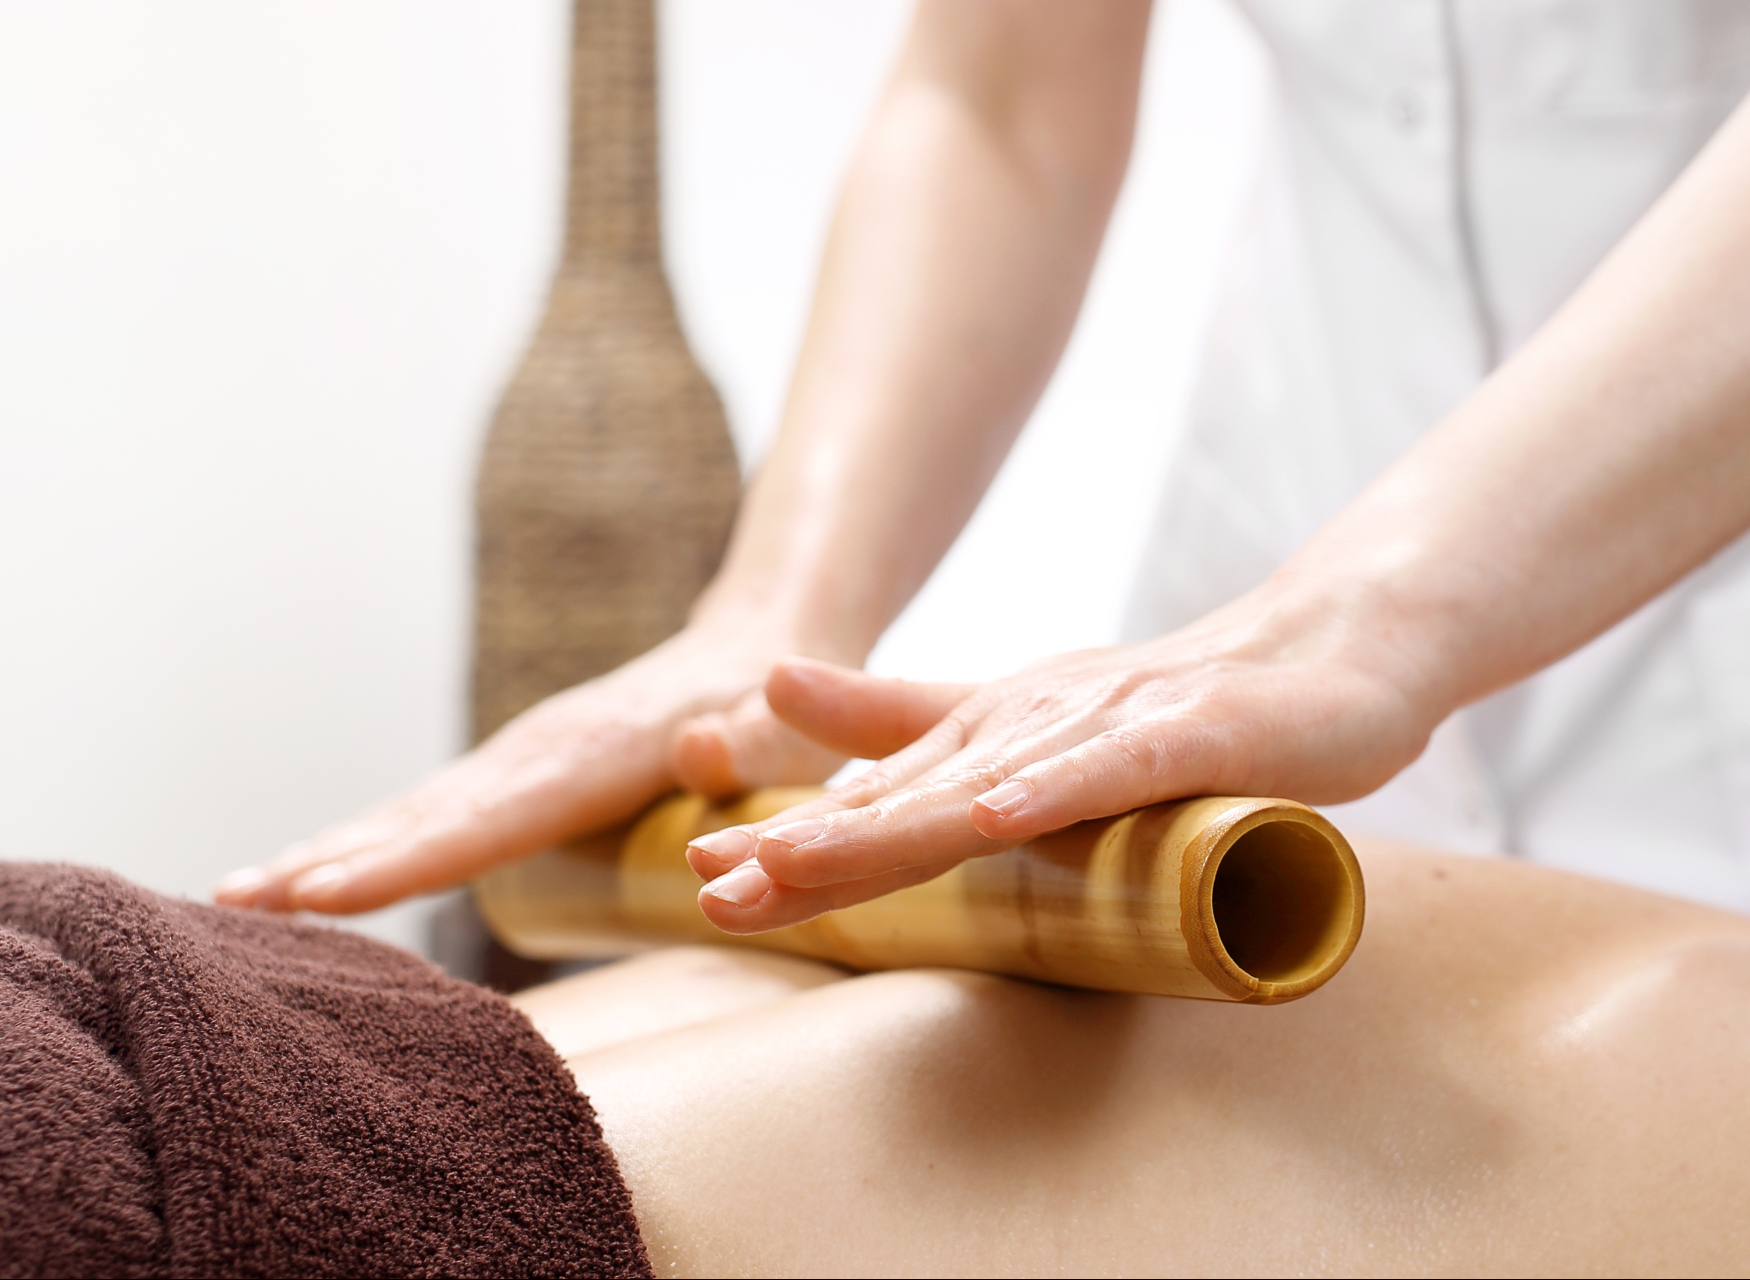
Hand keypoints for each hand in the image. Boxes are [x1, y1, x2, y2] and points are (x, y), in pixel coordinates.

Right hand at [213, 619, 845, 913]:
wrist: (758, 646)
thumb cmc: (780, 711)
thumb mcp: (786, 727)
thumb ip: (753, 742)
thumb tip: (700, 747)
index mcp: (591, 753)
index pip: (486, 819)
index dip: (404, 859)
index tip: (319, 891)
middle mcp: (538, 750)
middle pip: (420, 814)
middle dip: (327, 859)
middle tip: (233, 907)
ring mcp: (520, 757)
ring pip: (410, 810)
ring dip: (324, 851)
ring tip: (235, 899)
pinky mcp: (519, 770)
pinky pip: (430, 813)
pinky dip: (363, 844)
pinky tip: (309, 880)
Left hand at [686, 585, 1439, 932]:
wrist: (1324, 652)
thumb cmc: (1171, 704)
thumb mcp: (1024, 717)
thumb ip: (904, 714)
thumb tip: (777, 687)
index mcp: (988, 733)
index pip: (876, 803)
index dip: (792, 841)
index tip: (698, 874)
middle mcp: (1028, 723)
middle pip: (904, 799)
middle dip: (807, 847)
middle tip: (711, 885)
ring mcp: (1105, 724)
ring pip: (982, 783)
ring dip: (890, 824)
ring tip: (798, 860)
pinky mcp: (1189, 732)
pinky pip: (1111, 766)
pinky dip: (1051, 787)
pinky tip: (994, 811)